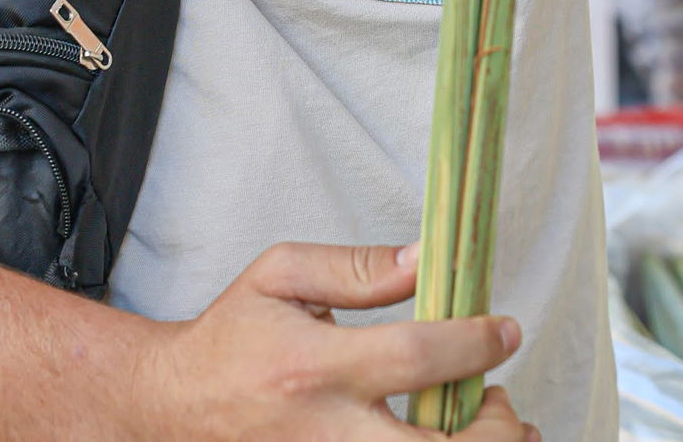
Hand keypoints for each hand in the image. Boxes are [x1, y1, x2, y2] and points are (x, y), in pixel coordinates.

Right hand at [139, 241, 537, 439]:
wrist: (178, 408)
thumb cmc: (233, 337)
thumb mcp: (281, 275)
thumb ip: (356, 268)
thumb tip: (424, 259)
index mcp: (317, 367)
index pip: (416, 358)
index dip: (474, 343)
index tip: (505, 329)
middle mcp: (330, 433)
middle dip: (494, 429)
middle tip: (505, 397)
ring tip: (493, 424)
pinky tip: (456, 441)